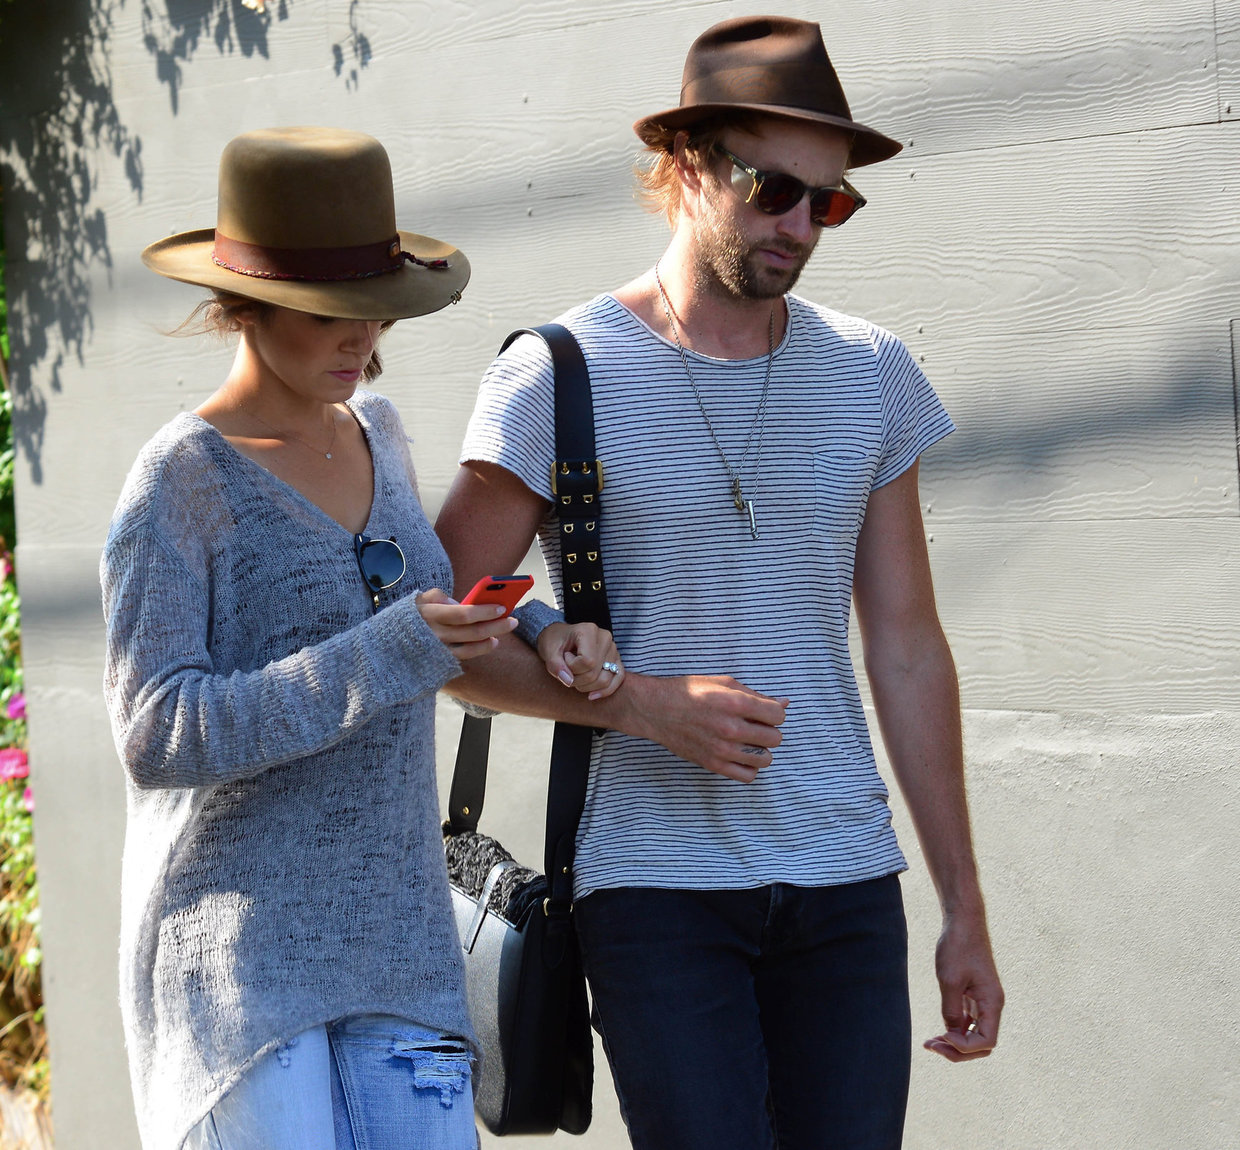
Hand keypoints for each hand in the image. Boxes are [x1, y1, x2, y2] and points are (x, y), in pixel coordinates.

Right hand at [416, 588, 517, 659]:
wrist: (388, 644)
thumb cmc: (410, 616)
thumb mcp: (418, 600)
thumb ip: (438, 596)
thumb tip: (459, 603)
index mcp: (429, 615)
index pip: (463, 613)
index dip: (484, 611)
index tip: (502, 607)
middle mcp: (434, 634)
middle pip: (472, 631)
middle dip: (496, 625)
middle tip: (513, 620)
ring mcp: (437, 650)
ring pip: (471, 646)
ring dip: (491, 638)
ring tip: (505, 629)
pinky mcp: (439, 662)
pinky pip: (464, 657)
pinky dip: (480, 650)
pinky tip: (492, 642)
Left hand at [537, 622, 624, 699]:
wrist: (560, 638)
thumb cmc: (554, 642)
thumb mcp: (548, 651)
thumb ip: (555, 666)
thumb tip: (568, 681)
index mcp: (588, 630)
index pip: (587, 661)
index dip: (572, 668)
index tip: (563, 659)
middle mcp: (605, 638)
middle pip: (595, 673)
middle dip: (577, 680)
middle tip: (566, 671)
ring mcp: (613, 649)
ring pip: (605, 680)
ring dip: (587, 687)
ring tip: (576, 676)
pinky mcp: (616, 659)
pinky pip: (618, 678)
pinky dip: (606, 690)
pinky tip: (592, 696)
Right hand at [618, 674, 789, 782]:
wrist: (656, 709)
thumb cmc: (690, 691)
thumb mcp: (723, 683)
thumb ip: (756, 694)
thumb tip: (784, 704)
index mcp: (735, 703)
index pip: (778, 716)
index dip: (775, 712)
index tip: (765, 712)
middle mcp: (731, 728)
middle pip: (775, 738)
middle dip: (769, 730)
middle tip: (755, 725)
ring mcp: (722, 749)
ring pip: (765, 759)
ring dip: (761, 749)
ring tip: (748, 741)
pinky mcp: (713, 764)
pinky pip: (748, 776)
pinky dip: (750, 767)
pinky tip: (741, 755)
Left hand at [923, 914, 1003, 1061]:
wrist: (963, 922)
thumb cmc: (959, 947)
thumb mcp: (950, 980)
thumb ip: (952, 1010)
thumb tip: (951, 1033)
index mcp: (992, 1003)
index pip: (985, 1042)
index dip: (964, 1047)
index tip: (942, 1036)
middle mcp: (992, 1006)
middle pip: (981, 1044)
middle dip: (957, 1050)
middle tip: (931, 1045)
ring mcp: (983, 1001)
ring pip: (973, 1034)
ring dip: (954, 1042)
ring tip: (930, 1042)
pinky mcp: (974, 995)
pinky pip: (968, 1022)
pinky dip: (955, 1030)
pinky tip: (938, 1031)